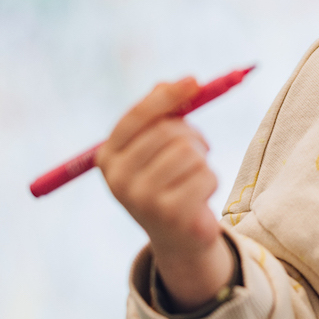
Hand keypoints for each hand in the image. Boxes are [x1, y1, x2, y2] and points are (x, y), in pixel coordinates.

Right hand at [96, 78, 233, 309]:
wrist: (177, 237)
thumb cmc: (167, 181)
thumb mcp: (156, 147)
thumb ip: (162, 113)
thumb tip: (180, 82)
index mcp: (108, 158)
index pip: (137, 116)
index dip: (167, 96)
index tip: (194, 81)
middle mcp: (118, 179)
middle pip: (168, 132)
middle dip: (191, 135)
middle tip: (198, 150)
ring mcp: (142, 199)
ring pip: (190, 153)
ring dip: (202, 161)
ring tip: (193, 176)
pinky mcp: (170, 214)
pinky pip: (205, 175)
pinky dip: (210, 181)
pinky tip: (199, 197)